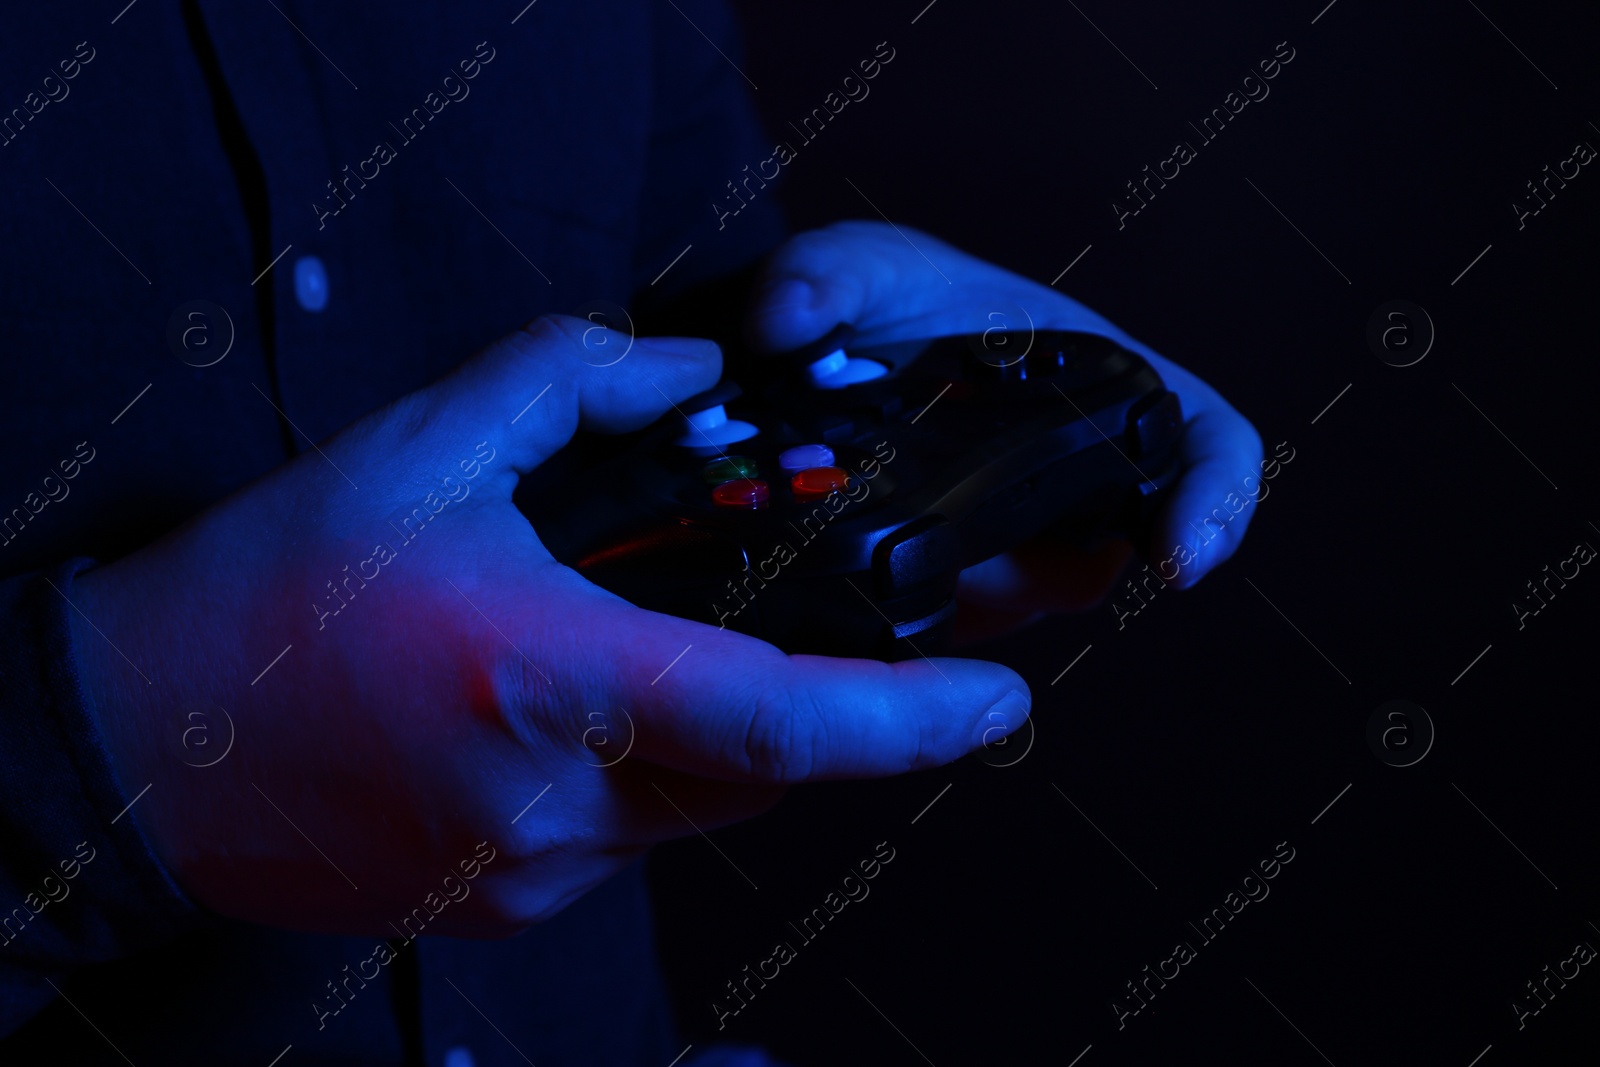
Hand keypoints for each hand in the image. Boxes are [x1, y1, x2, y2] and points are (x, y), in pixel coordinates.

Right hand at [70, 316, 1028, 937]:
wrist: (140, 743)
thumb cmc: (268, 595)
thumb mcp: (420, 447)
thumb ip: (575, 382)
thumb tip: (694, 373)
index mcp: (546, 680)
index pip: (774, 720)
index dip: (907, 718)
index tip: (998, 697)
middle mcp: (556, 803)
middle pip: (757, 766)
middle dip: (799, 698)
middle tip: (776, 620)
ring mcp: (535, 872)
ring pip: (697, 807)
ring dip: (708, 731)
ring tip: (627, 646)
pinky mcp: (510, 904)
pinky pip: (630, 838)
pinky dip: (639, 771)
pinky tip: (560, 710)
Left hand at [748, 221, 1263, 639]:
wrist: (818, 350)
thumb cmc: (877, 297)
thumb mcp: (854, 267)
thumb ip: (825, 276)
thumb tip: (782, 319)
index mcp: (1096, 382)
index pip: (1206, 441)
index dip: (1218, 500)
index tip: (1179, 559)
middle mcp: (1072, 468)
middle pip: (1112, 550)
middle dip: (1045, 570)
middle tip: (967, 560)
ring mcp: (1018, 534)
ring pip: (1029, 600)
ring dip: (973, 594)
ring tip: (896, 555)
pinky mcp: (958, 582)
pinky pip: (959, 626)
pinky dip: (920, 617)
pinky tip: (867, 595)